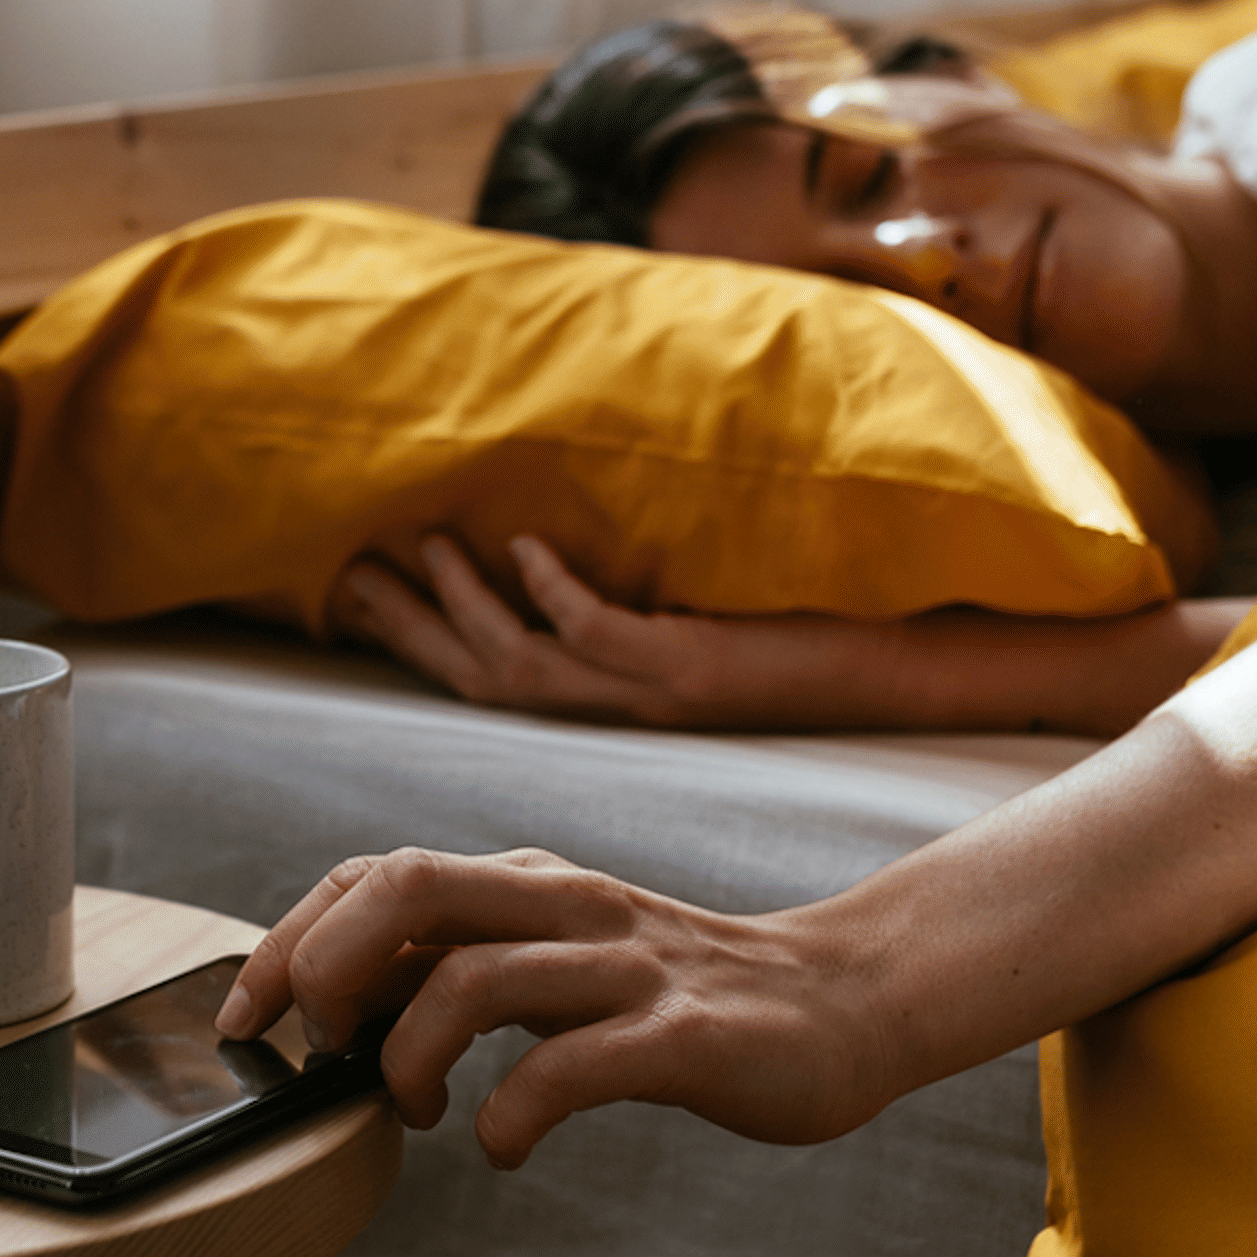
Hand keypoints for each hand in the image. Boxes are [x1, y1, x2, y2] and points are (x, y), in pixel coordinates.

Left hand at [212, 846, 895, 1165]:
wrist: (844, 1002)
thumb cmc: (679, 996)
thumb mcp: (558, 958)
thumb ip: (464, 964)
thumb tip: (340, 1008)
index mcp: (527, 883)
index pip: (376, 874)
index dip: (293, 938)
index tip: (248, 1019)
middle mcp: (566, 905)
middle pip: (407, 887)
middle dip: (326, 966)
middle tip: (316, 1052)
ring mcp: (626, 966)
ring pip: (472, 978)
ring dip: (409, 1057)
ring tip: (416, 1112)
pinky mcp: (681, 1036)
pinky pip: (568, 1068)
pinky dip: (510, 1116)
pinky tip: (504, 1149)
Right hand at [338, 535, 855, 728]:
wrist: (904, 676)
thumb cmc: (807, 644)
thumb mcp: (702, 629)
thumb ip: (634, 610)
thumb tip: (558, 554)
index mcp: (614, 705)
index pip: (488, 681)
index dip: (419, 641)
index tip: (359, 593)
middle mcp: (621, 710)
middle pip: (483, 678)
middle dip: (412, 627)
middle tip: (352, 574)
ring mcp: (654, 693)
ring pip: (525, 666)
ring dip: (467, 605)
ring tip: (425, 547)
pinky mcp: (694, 668)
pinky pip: (602, 635)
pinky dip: (556, 593)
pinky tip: (527, 548)